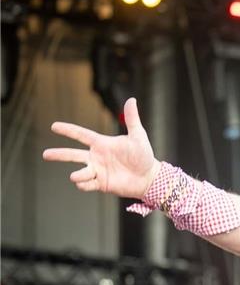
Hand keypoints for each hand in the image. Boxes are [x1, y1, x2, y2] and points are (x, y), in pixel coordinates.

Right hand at [42, 97, 159, 199]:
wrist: (149, 177)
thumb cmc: (143, 155)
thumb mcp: (138, 136)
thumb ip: (132, 119)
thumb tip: (131, 99)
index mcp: (102, 144)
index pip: (81, 135)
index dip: (68, 130)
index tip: (54, 126)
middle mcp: (96, 157)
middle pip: (73, 154)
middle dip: (59, 154)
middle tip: (45, 155)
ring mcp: (97, 171)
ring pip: (79, 172)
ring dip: (76, 174)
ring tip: (74, 176)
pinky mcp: (101, 184)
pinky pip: (86, 185)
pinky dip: (83, 184)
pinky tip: (84, 183)